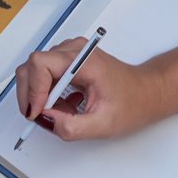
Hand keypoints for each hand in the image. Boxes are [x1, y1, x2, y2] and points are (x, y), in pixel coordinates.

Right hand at [13, 43, 165, 141]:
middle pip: (32, 66)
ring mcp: (70, 53)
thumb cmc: (132, 102)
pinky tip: (65, 105)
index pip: (40, 64)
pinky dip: (47, 94)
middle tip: (43, 117)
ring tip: (61, 111)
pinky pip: (44, 75)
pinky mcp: (67, 61)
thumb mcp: (102, 124)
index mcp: (84, 60)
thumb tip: (45, 120)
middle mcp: (74, 50)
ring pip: (35, 71)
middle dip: (32, 95)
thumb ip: (71, 126)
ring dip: (40, 96)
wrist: (146, 92)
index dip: (33, 90)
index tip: (37, 112)